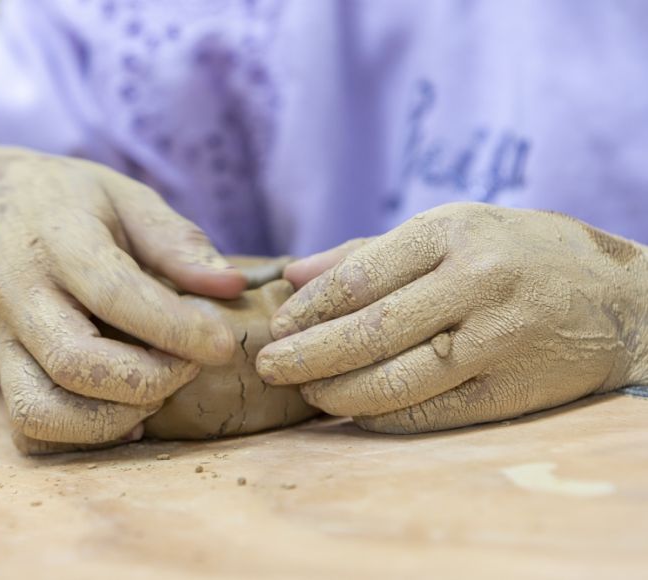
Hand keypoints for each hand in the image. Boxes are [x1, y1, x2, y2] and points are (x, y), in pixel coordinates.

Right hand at [0, 147, 245, 451]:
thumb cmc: (69, 203)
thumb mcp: (124, 197)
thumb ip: (176, 240)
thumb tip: (232, 286)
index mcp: (57, 241)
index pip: (113, 293)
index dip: (173, 327)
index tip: (222, 346)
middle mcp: (20, 296)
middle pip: (74, 363)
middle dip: (149, 380)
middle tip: (190, 366)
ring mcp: (3, 341)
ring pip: (41, 411)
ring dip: (112, 421)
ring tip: (156, 395)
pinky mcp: (1, 372)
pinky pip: (28, 429)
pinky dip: (80, 439)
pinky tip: (122, 415)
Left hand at [256, 202, 647, 432]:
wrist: (620, 301)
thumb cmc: (518, 255)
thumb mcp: (451, 230)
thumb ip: (367, 253)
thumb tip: (293, 275)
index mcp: (453, 232)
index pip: (359, 277)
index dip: (309, 309)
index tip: (279, 327)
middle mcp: (476, 282)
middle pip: (369, 331)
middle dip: (308, 355)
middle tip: (270, 367)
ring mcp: (497, 339)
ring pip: (395, 378)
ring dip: (337, 391)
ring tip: (306, 392)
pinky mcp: (512, 389)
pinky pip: (430, 412)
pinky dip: (381, 415)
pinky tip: (353, 411)